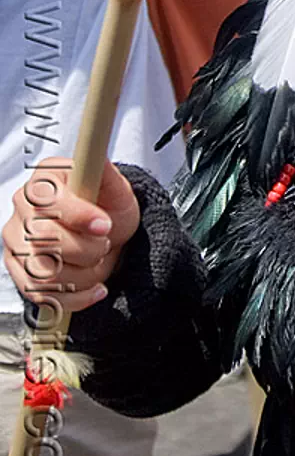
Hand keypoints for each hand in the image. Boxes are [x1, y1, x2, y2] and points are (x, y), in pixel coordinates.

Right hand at [2, 159, 140, 313]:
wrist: (106, 233)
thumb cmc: (107, 206)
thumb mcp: (117, 188)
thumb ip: (107, 174)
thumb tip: (97, 158)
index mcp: (43, 180)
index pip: (48, 201)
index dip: (80, 216)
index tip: (105, 225)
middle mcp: (22, 208)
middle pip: (45, 240)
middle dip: (87, 249)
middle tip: (105, 244)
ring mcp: (15, 240)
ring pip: (43, 272)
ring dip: (83, 275)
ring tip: (100, 263)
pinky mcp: (17, 269)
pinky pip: (40, 295)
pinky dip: (74, 297)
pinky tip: (95, 288)